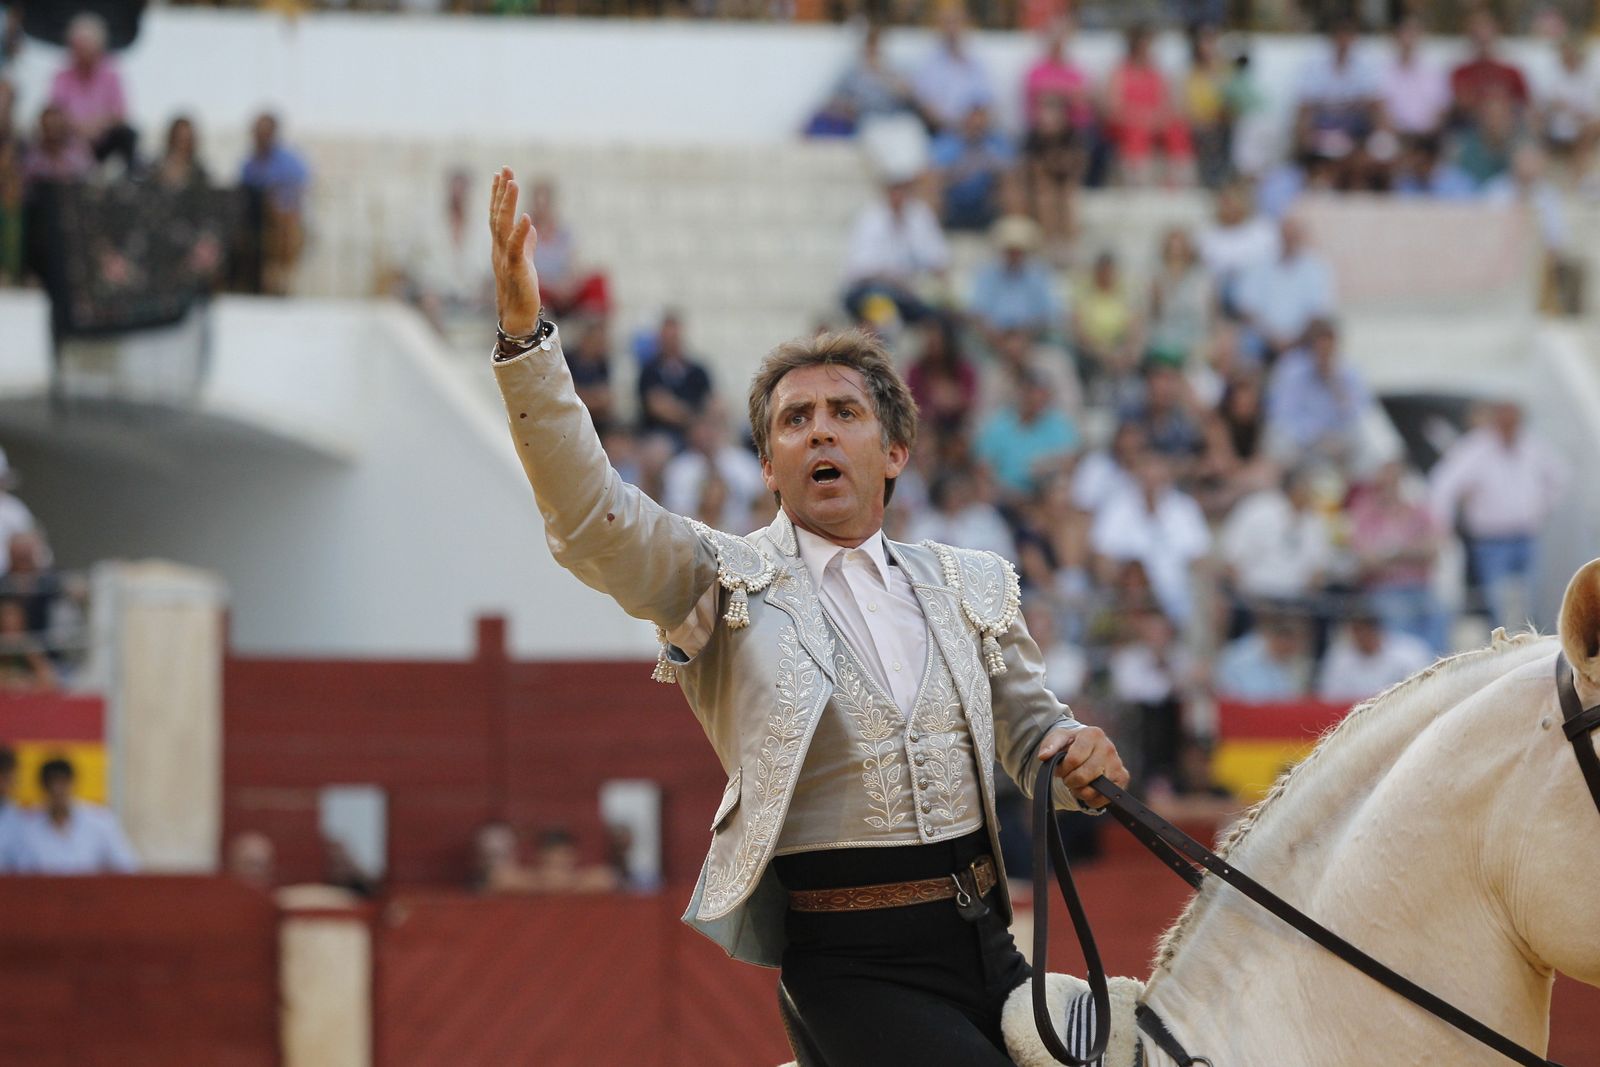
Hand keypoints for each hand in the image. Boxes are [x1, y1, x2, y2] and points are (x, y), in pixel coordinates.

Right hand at [488, 166, 541, 336]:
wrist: (517, 316)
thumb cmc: (520, 290)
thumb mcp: (524, 261)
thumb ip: (526, 243)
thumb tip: (530, 226)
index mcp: (500, 246)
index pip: (497, 215)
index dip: (498, 195)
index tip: (502, 174)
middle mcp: (498, 249)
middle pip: (497, 215)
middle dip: (501, 192)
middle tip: (505, 169)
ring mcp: (505, 258)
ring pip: (503, 226)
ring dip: (507, 204)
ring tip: (513, 183)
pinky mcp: (515, 269)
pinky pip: (516, 248)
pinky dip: (520, 232)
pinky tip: (526, 217)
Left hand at [1037, 725, 1128, 808]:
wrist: (1091, 748)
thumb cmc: (1073, 744)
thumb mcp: (1060, 738)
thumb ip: (1050, 745)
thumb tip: (1043, 756)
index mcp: (1093, 734)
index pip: (1073, 759)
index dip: (1063, 769)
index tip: (1060, 768)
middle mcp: (1108, 747)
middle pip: (1083, 776)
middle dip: (1070, 780)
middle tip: (1068, 777)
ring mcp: (1117, 763)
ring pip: (1094, 789)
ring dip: (1081, 791)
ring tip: (1078, 782)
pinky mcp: (1122, 778)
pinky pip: (1105, 798)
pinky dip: (1092, 799)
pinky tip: (1089, 789)